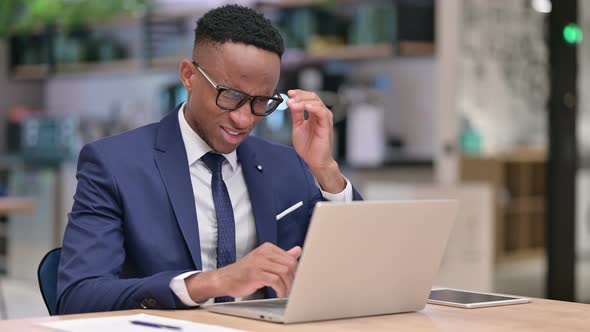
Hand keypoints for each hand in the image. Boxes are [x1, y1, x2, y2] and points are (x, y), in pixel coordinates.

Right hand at [186, 243, 301, 300]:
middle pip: (290, 264)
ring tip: (286, 293)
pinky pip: (275, 281)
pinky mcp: (255, 274)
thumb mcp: (264, 261)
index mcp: (268, 248)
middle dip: (294, 279)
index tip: (296, 282)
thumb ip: (281, 256)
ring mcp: (259, 262)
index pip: (290, 258)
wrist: (225, 279)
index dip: (297, 272)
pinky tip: (279, 295)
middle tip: (293, 289)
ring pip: (284, 272)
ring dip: (288, 286)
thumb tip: (298, 250)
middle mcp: (264, 252)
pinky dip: (280, 290)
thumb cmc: (245, 272)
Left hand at [287, 89, 345, 192]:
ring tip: (293, 103)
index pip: (308, 97)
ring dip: (303, 100)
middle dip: (300, 95)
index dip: (299, 93)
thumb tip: (291, 102)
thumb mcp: (298, 127)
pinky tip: (305, 106)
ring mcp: (325, 119)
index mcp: (314, 114)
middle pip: (313, 97)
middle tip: (290, 97)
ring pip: (317, 102)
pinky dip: (313, 107)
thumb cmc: (308, 146)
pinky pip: (321, 112)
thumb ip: (296, 114)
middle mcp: (321, 114)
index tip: (289, 93)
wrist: (315, 161)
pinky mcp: (327, 125)